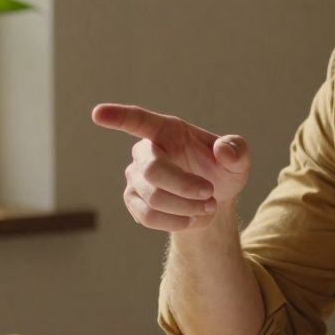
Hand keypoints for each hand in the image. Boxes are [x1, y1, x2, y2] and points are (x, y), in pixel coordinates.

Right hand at [91, 103, 249, 230]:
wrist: (211, 199)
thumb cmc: (221, 170)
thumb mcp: (238, 160)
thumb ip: (237, 151)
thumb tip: (222, 150)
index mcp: (166, 130)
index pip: (138, 120)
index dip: (117, 117)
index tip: (97, 113)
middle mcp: (145, 151)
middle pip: (152, 171)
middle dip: (184, 187)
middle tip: (210, 196)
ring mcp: (135, 177)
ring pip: (152, 198)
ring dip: (184, 208)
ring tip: (208, 208)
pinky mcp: (133, 200)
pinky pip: (146, 216)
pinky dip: (175, 222)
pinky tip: (192, 219)